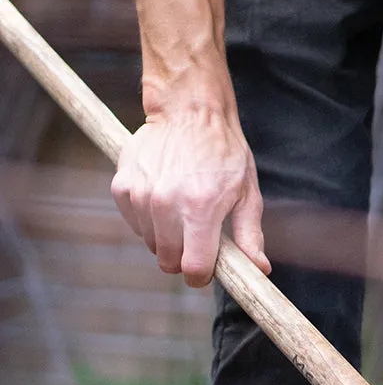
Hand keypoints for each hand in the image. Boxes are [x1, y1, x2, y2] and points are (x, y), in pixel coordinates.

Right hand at [111, 103, 268, 286]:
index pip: (192, 268)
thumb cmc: (224, 151)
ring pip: (151, 244)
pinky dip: (149, 218)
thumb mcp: (246, 190)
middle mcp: (166, 204)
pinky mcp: (122, 188)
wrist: (190, 110)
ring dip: (166, 235)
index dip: (201, 274)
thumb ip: (249, 234)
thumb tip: (260, 270)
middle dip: (184, 254)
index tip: (207, 267)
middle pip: (168, 261)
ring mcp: (140, 196)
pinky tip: (164, 192)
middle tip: (198, 231)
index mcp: (201, 207)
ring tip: (183, 204)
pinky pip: (135, 224)